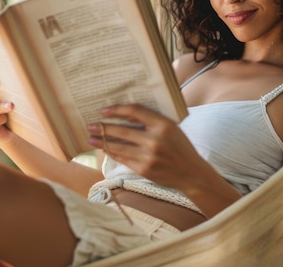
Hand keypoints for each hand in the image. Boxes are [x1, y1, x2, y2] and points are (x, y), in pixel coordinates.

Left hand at [86, 104, 205, 189]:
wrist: (191, 173)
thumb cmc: (181, 148)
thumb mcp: (171, 128)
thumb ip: (151, 121)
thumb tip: (125, 114)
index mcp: (163, 125)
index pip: (135, 111)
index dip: (117, 109)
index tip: (104, 110)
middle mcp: (155, 139)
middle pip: (122, 130)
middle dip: (103, 127)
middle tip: (90, 125)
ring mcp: (148, 156)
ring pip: (118, 146)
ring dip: (102, 142)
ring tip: (90, 138)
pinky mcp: (143, 169)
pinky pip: (122, 158)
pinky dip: (111, 153)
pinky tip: (105, 149)